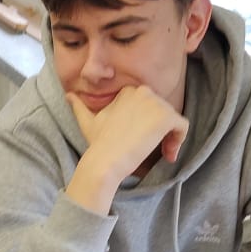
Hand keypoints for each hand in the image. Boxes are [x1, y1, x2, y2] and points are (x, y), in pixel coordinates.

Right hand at [65, 85, 188, 214]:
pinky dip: (179, 141)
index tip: (142, 142)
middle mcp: (143, 92)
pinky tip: (168, 154)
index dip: (148, 124)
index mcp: (128, 91)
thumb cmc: (97, 144)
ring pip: (173, 119)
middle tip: (154, 150)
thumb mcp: (87, 122)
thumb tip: (68, 96)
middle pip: (163, 111)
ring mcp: (155, 103)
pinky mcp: (165, 117)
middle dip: (161, 130)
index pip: (149, 106)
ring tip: (162, 154)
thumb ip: (79, 107)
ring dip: (171, 137)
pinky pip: (182, 126)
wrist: (104, 160)